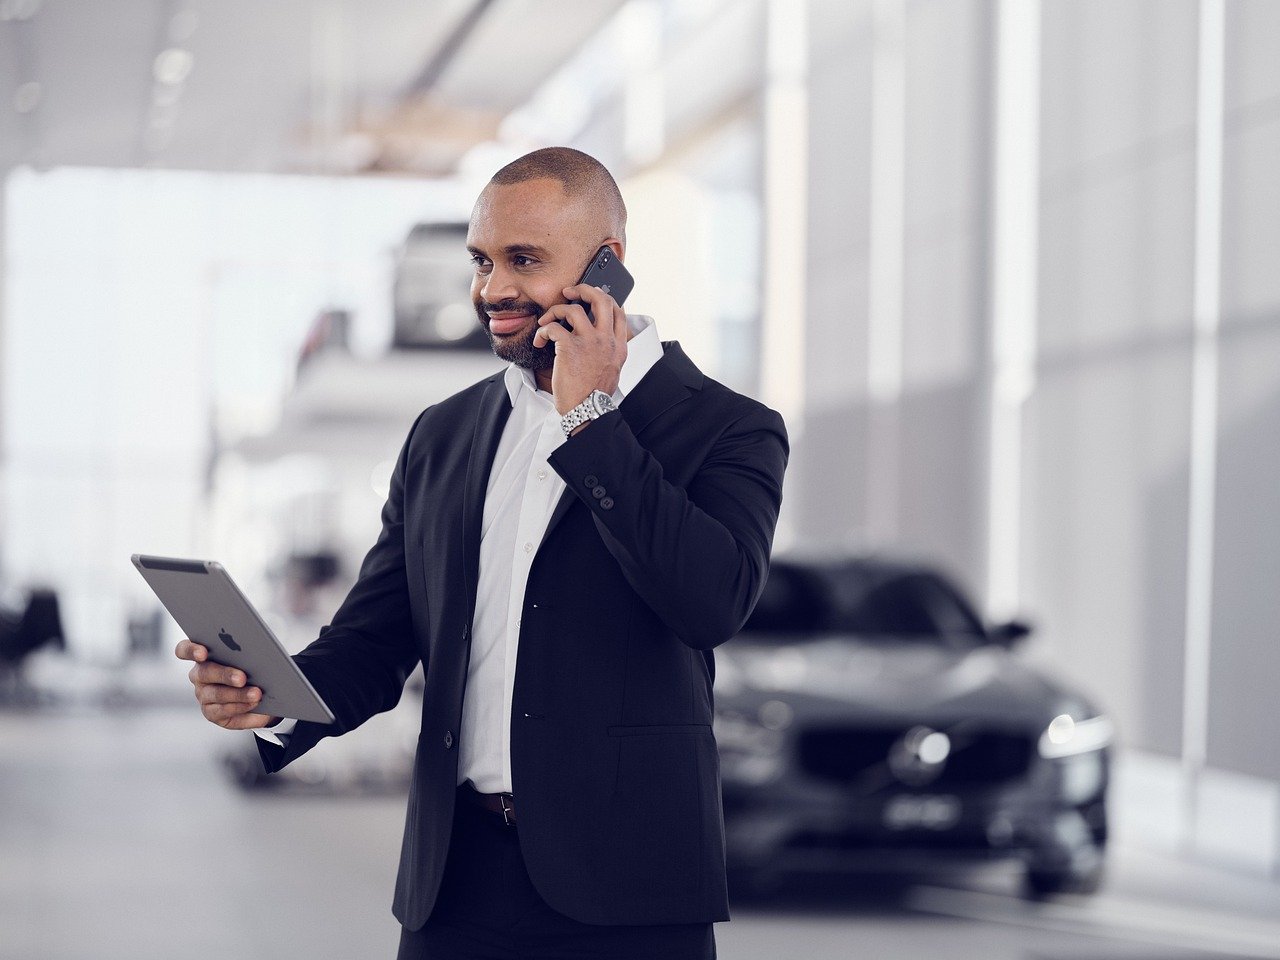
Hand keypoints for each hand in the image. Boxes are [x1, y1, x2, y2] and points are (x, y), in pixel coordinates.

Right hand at [175, 639, 277, 729]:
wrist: (265, 694)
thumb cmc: (254, 668)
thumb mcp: (252, 657)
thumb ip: (248, 652)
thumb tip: (258, 651)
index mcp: (204, 655)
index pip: (185, 649)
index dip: (190, 650)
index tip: (202, 653)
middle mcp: (199, 675)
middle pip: (204, 673)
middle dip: (224, 674)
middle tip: (242, 678)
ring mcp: (203, 695)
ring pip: (215, 694)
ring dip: (237, 694)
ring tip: (256, 694)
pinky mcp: (211, 712)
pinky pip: (223, 711)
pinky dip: (240, 707)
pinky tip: (254, 704)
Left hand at [531, 283, 627, 414]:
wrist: (587, 410)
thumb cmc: (594, 396)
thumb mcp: (612, 371)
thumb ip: (609, 353)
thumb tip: (601, 343)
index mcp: (618, 346)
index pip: (618, 311)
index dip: (605, 299)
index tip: (592, 298)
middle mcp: (606, 340)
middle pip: (601, 300)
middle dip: (583, 289)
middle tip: (569, 292)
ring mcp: (589, 342)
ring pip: (573, 309)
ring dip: (555, 311)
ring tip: (547, 321)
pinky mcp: (570, 347)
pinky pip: (553, 328)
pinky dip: (543, 331)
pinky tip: (540, 341)